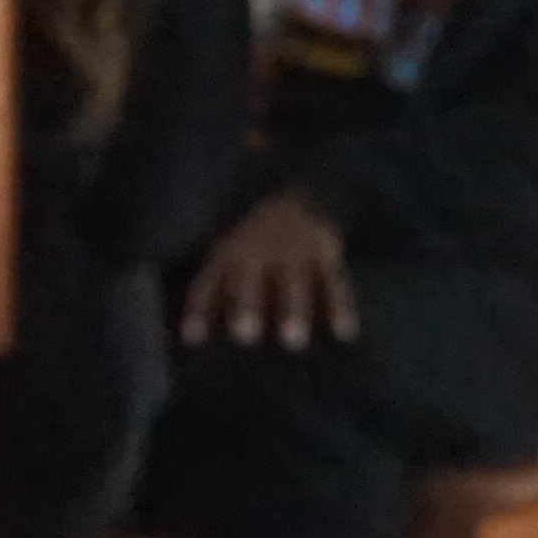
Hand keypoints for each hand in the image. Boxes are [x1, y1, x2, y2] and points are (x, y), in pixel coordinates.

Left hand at [182, 192, 360, 349]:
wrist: (302, 195)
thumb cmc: (254, 243)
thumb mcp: (227, 258)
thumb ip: (211, 295)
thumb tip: (192, 340)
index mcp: (227, 254)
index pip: (209, 282)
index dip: (199, 308)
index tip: (193, 338)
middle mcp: (258, 251)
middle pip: (249, 278)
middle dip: (247, 304)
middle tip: (246, 336)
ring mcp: (294, 252)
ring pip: (294, 282)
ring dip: (294, 310)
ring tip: (295, 341)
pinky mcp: (327, 255)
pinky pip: (335, 283)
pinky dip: (340, 307)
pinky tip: (345, 333)